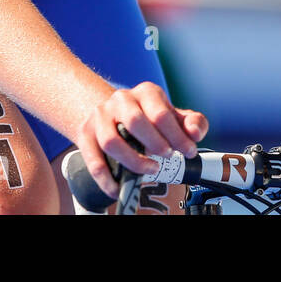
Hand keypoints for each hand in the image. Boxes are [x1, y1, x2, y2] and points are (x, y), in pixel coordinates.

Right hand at [74, 82, 208, 199]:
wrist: (112, 113)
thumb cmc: (149, 118)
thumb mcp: (173, 115)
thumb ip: (193, 122)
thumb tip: (195, 133)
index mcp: (146, 92)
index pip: (161, 113)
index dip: (178, 137)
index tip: (188, 152)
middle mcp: (121, 100)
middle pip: (135, 121)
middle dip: (155, 143)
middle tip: (168, 157)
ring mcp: (100, 116)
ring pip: (111, 141)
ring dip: (133, 160)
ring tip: (151, 170)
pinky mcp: (85, 134)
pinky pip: (92, 160)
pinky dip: (106, 179)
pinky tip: (118, 188)